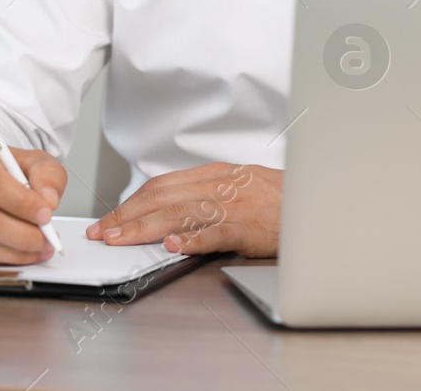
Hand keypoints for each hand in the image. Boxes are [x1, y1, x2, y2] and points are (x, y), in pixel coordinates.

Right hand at [0, 139, 65, 264]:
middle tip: (46, 239)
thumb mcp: (31, 161)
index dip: (20, 203)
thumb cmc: (0, 171)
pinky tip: (14, 253)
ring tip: (37, 249)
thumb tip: (48, 200)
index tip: (45, 214)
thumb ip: (47, 175)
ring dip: (13, 252)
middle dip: (22, 235)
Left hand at [86, 162, 281, 257]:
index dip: (130, 203)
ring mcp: (234, 205)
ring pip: (181, 212)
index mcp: (214, 174)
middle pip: (162, 197)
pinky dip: (194, 238)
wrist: (317, 203)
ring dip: (146, 227)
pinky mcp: (250, 226)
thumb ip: (204, 194)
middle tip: (103, 234)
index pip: (160, 186)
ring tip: (121, 240)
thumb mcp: (238, 187)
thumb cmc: (279, 200)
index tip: (109, 221)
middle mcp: (219, 185)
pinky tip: (175, 246)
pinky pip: (218, 231)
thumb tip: (169, 211)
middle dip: (127, 216)